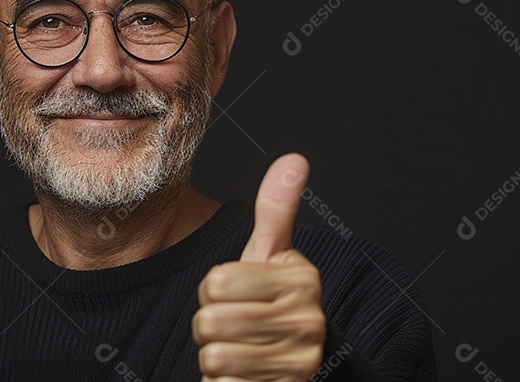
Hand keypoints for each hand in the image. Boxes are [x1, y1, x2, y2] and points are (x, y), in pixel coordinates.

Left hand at [193, 153, 325, 380]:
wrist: (289, 361)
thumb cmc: (270, 300)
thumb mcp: (270, 253)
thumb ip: (277, 208)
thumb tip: (294, 159)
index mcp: (302, 280)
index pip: (216, 282)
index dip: (213, 289)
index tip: (236, 292)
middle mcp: (308, 323)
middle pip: (212, 322)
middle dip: (210, 325)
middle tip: (232, 323)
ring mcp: (298, 364)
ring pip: (214, 358)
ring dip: (215, 356)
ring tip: (237, 348)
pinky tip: (241, 375)